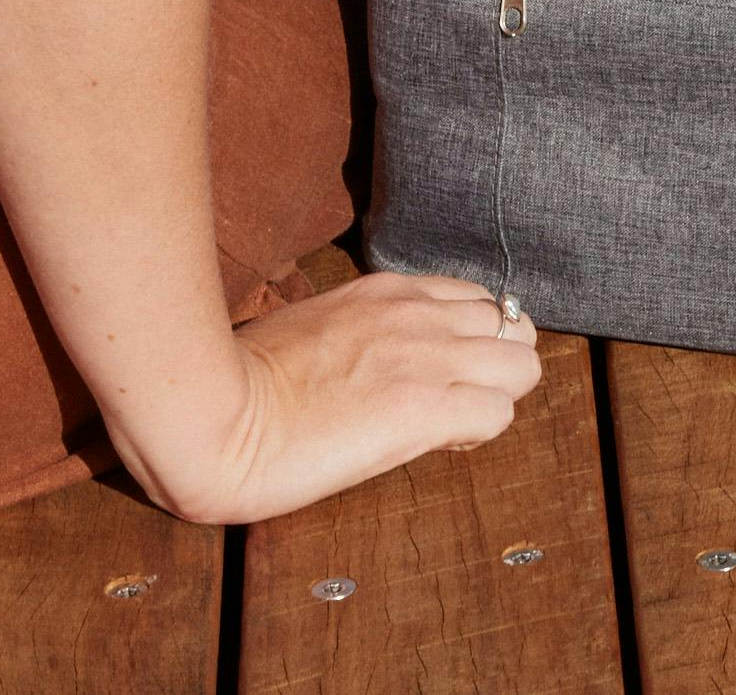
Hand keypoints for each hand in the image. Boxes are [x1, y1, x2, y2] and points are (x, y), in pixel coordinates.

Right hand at [114, 271, 547, 525]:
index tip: (441, 375)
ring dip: (497, 397)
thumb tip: (380, 358)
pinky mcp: (424, 408)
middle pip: (513, 326)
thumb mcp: (316, 329)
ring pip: (522, 366)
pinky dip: (479, 433)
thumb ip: (364, 330)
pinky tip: (438, 444)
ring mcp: (426, 357)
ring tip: (450, 426)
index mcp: (389, 291)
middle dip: (497, 368)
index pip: (477, 300)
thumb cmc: (244, 381)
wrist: (213, 414)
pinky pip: (499, 413)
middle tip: (456, 404)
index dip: (471, 342)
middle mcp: (418, 314)